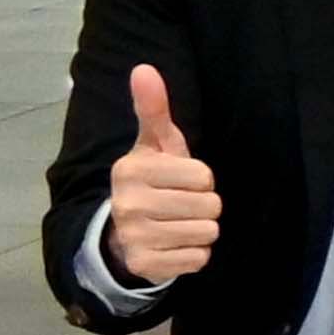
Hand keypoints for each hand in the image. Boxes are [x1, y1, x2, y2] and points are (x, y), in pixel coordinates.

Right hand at [106, 63, 218, 284]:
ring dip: (201, 229)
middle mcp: (128, 204)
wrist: (123, 232)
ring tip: (178, 224)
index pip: (203, 176)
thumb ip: (153, 109)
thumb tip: (144, 69)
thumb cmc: (152, 181)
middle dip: (204, 205)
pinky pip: (199, 259)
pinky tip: (174, 245)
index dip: (201, 179)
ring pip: (208, 232)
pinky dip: (194, 254)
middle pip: (210, 205)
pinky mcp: (146, 265)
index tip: (180, 181)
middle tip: (180, 204)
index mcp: (131, 170)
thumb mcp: (153, 145)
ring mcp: (135, 237)